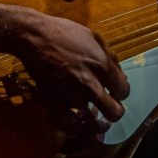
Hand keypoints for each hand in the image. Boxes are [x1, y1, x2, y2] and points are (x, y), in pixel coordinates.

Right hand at [18, 12, 130, 132]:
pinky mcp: (54, 103)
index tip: (116, 91)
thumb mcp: (95, 38)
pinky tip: (78, 121)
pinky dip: (74, 124)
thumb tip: (121, 77)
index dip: (122, 93)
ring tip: (95, 118)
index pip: (123, 91)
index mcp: (101, 66)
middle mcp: (89, 84)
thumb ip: (111, 59)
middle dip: (114, 112)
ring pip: (91, 120)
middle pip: (113, 113)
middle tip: (110, 108)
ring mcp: (71, 96)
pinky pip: (68, 123)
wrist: (34, 38)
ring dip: (93, 118)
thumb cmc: (65, 34)